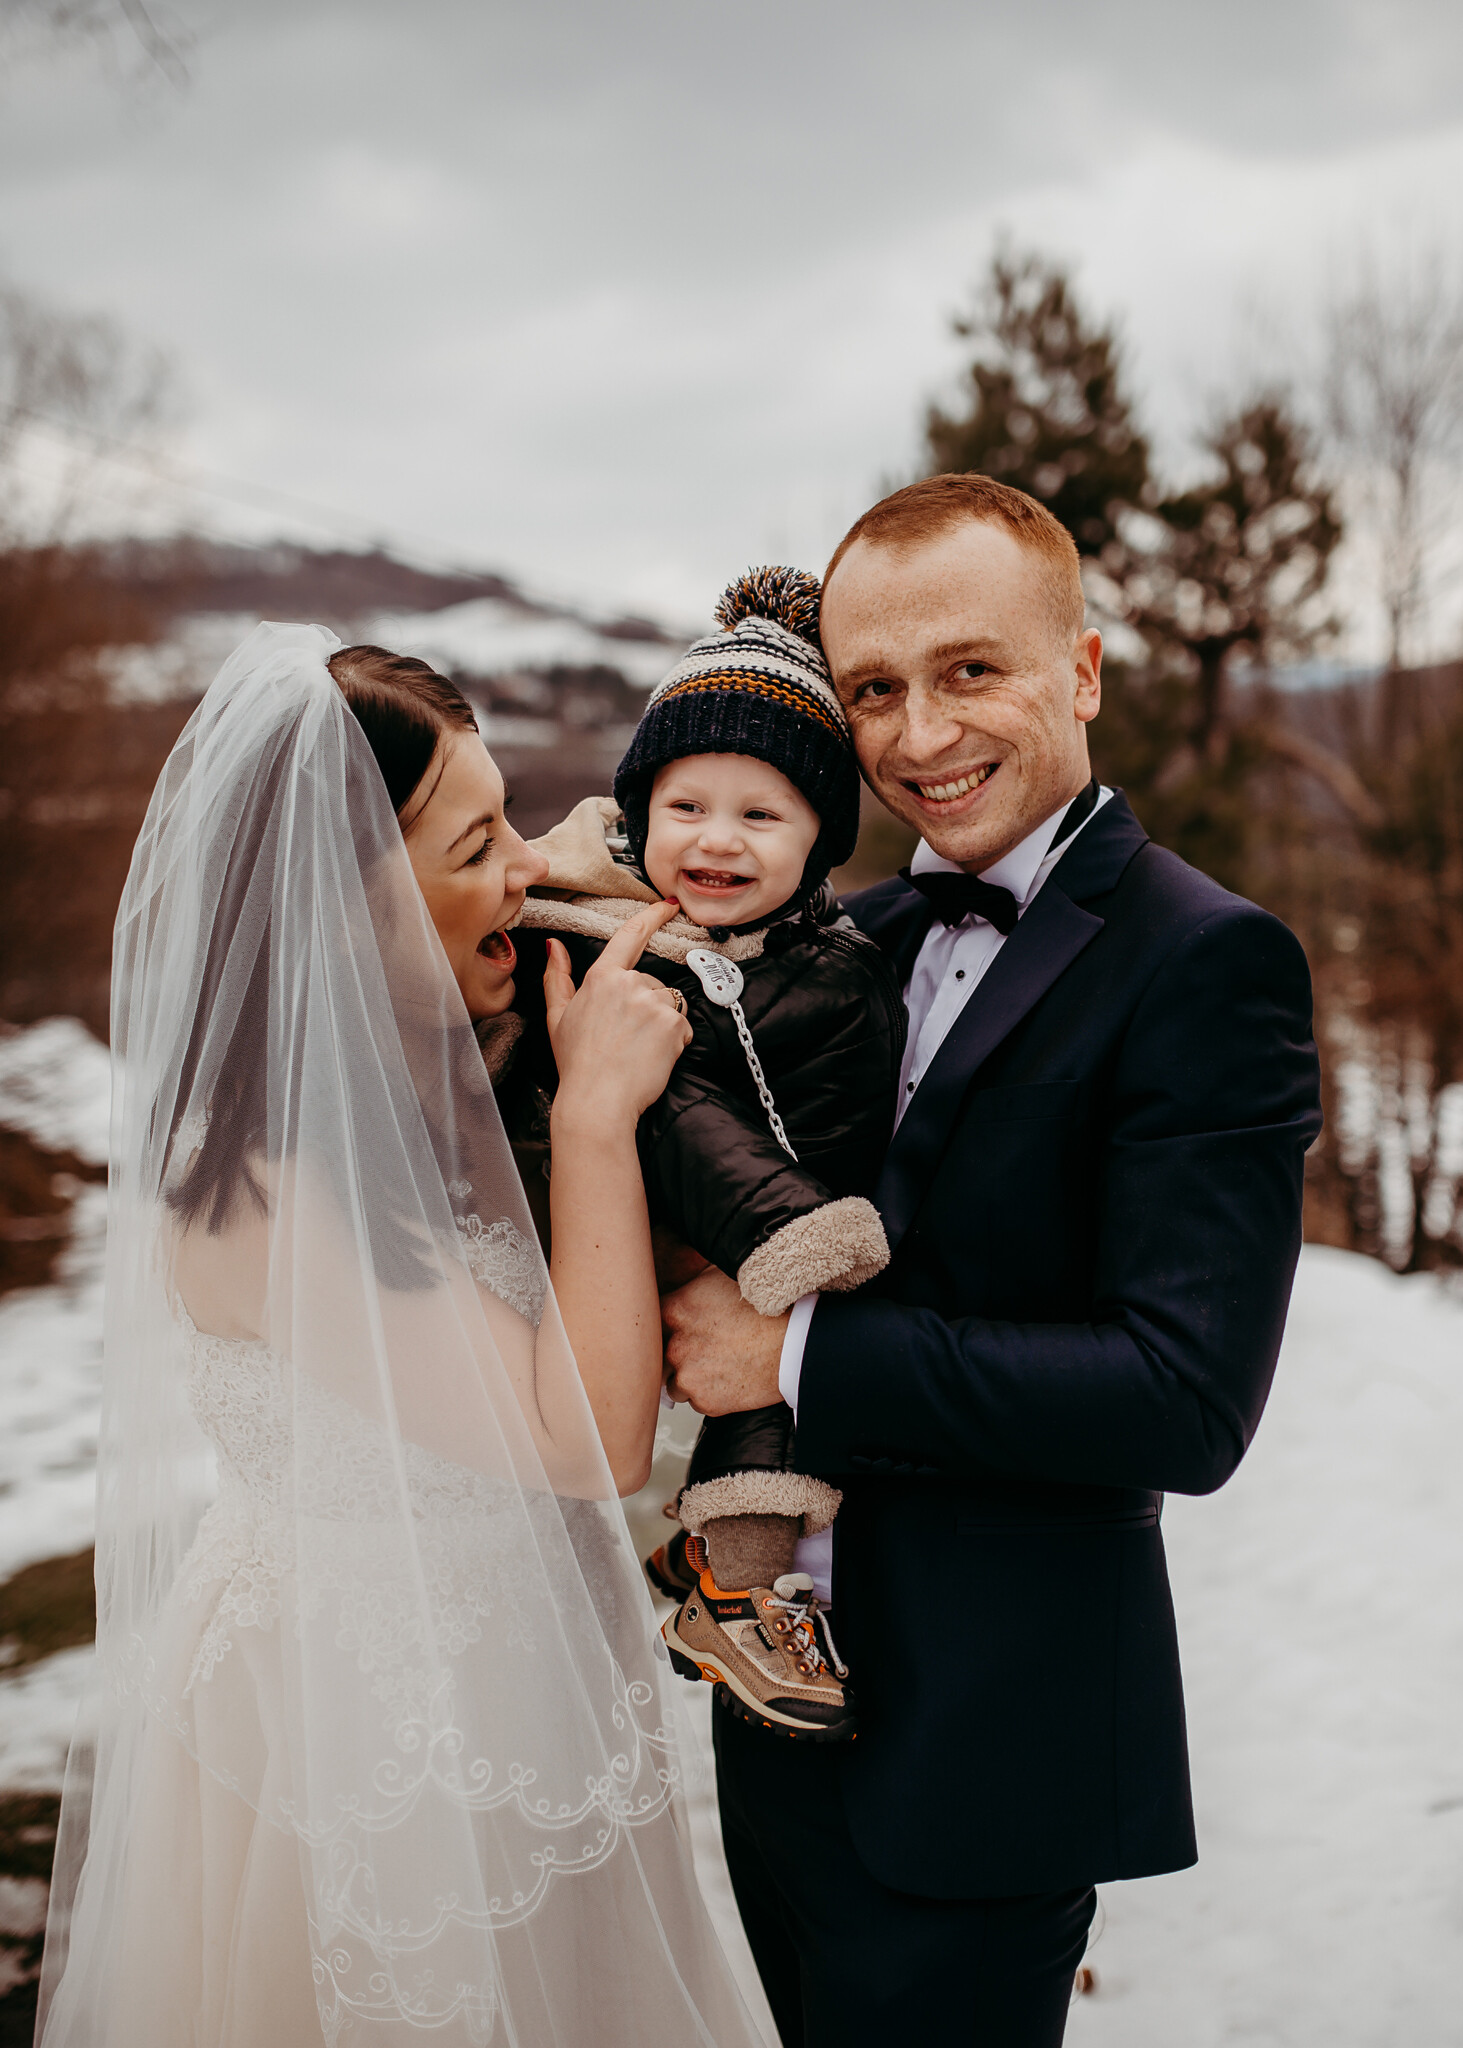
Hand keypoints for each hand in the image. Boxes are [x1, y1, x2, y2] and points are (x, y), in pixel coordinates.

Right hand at [544, 901, 691, 1127]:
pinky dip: (674, 1042)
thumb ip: (557, 978)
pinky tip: (653, 1058)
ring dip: (662, 1024)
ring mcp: (653, 1002)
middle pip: (652, 983)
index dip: (652, 916)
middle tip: (627, 1039)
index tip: (668, 905)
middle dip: (647, 1007)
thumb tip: (555, 947)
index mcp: (601, 978)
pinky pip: (683, 1026)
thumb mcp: (558, 1017)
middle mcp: (629, 984)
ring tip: (639, 1050)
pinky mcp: (672, 1023)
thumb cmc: (577, 1063)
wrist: (597, 1101)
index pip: (630, 936)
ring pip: (670, 1004)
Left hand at [662, 1265, 787, 1414]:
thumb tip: (681, 1270)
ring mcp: (689, 1376)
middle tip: (699, 1348)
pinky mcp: (706, 1401)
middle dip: (676, 1352)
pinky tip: (730, 1378)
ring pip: (675, 1382)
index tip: (674, 1328)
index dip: (664, 1325)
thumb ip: (693, 1282)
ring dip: (690, 1376)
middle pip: (659, 1354)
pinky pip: (698, 1401)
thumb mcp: (724, 1276)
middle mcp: (676, 1345)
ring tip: (717, 1364)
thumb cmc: (767, 1308)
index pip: (649, 1321)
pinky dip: (709, 1394)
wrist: (796, 1343)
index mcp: (675, 1310)